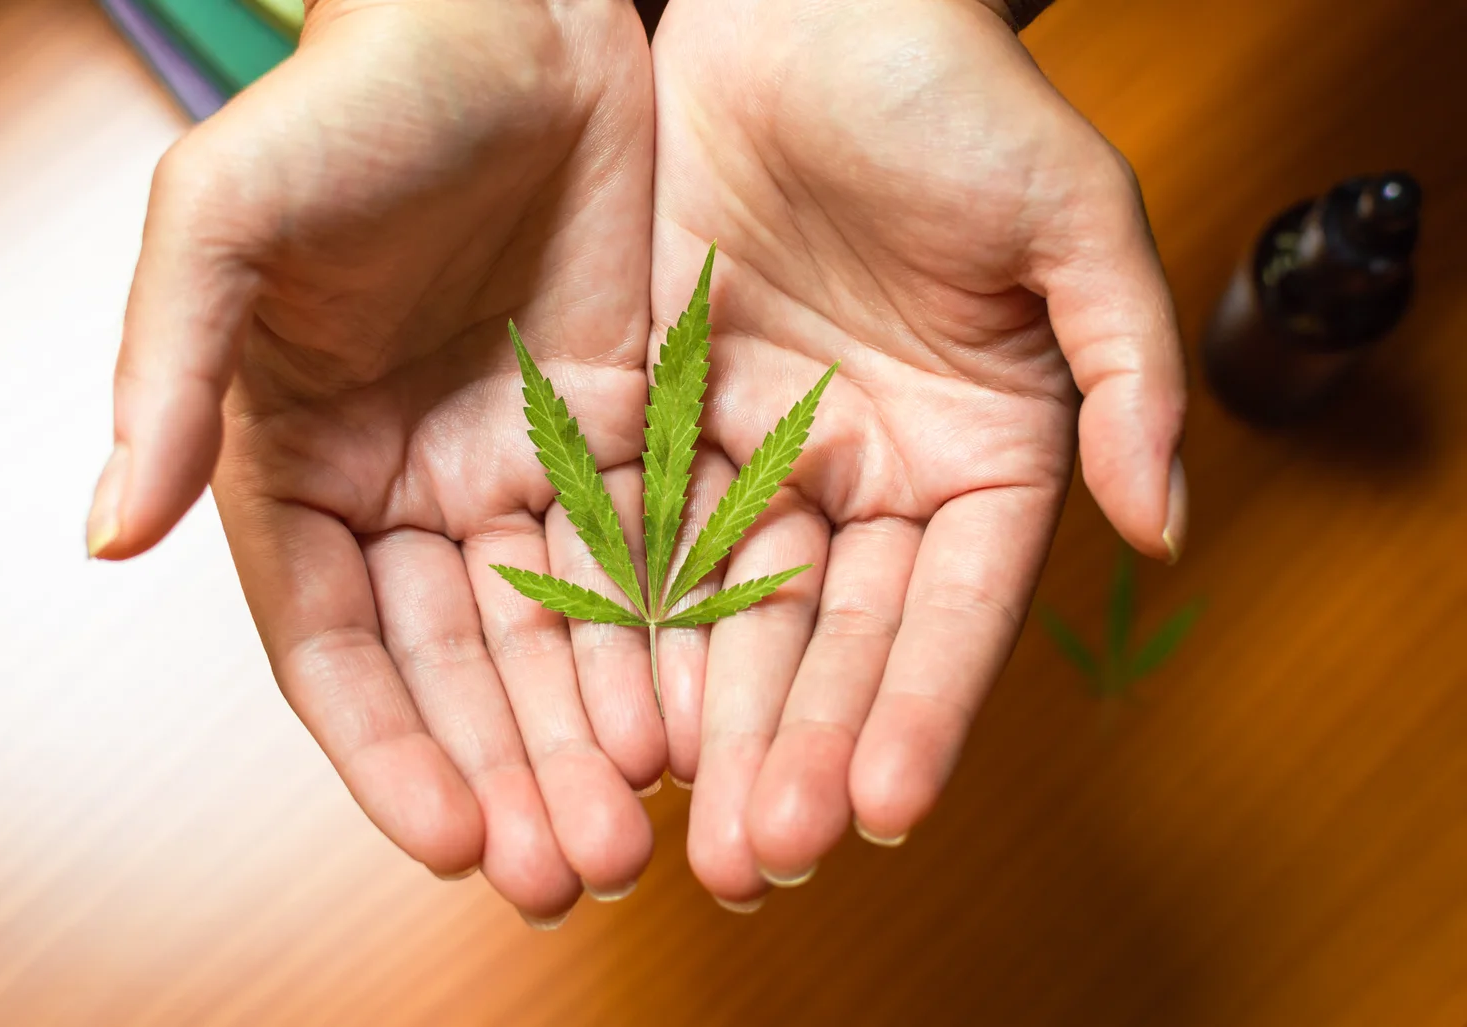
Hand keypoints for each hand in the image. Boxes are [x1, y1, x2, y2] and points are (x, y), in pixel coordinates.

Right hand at [86, 0, 661, 921]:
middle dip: (506, 773)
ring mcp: (517, 461)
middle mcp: (407, 483)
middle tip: (565, 872)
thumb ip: (166, 373)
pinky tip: (694, 715)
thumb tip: (102, 532)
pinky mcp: (619, 425)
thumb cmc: (350, 100)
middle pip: (457, 663)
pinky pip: (644, 553)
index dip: (385, 747)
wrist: (509, 15)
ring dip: (587, 736)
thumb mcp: (225, 218)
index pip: (333, 641)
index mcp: (299, 458)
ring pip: (555, 631)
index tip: (449, 838)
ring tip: (632, 832)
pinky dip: (664, 638)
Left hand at [649, 0, 1186, 903]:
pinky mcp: (663, 419)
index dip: (925, 707)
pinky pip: (640, 531)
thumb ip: (1127, 372)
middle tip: (763, 854)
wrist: (804, 6)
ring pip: (732, 609)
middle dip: (801, 744)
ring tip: (678, 820)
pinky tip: (602, 702)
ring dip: (709, 716)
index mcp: (980, 454)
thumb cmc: (953, 94)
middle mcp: (869, 476)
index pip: (955, 608)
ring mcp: (762, 456)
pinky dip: (624, 617)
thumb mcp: (1071, 220)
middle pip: (836, 634)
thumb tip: (1166, 524)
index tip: (887, 806)